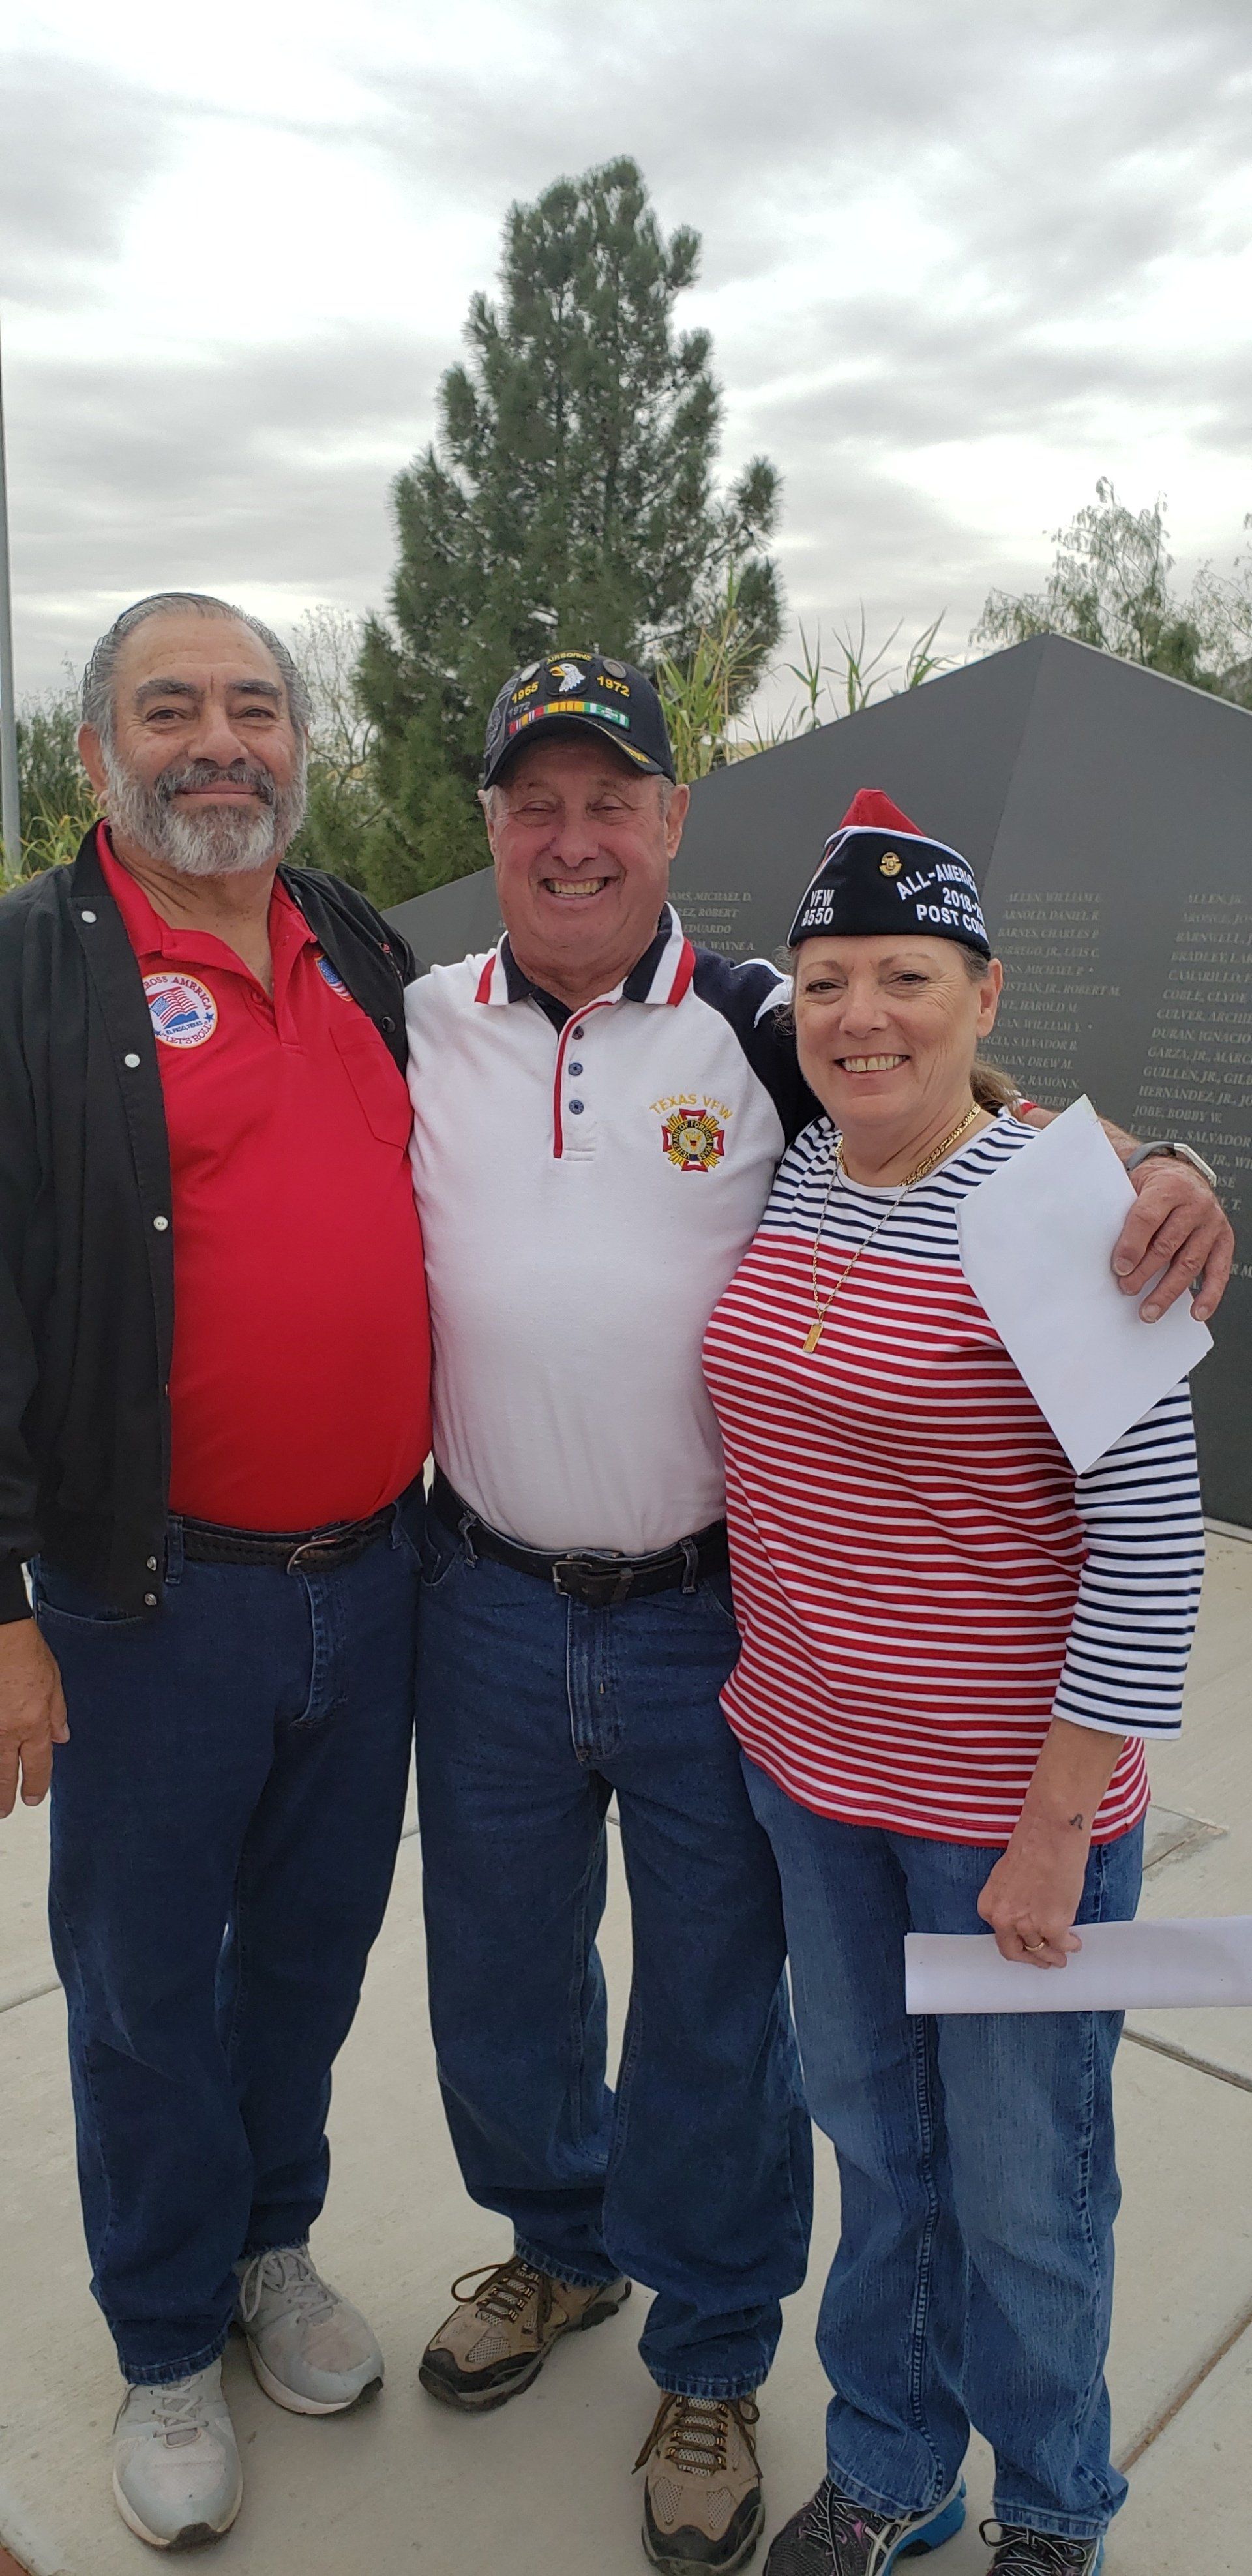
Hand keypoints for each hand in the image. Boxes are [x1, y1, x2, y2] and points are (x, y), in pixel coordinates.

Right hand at [0, 1618, 69, 1817]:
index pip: (37, 1764)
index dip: (35, 1784)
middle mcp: (6, 1730)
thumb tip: (62, 1737)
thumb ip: (57, 1713)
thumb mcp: (53, 1681)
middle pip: (5, 1773)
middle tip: (5, 1811)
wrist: (0, 1632)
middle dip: (5, 1795)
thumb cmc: (24, 1649)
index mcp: (33, 1722)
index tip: (33, 1798)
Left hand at [977, 1810, 1091, 1968]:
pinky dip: (1070, 1945)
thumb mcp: (1007, 1877)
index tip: (1026, 1947)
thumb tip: (1025, 1914)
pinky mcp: (1054, 1925)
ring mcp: (1029, 1925)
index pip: (1001, 1937)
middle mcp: (1004, 1920)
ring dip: (1053, 1956)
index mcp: (989, 1907)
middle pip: (1016, 1952)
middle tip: (1042, 1961)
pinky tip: (1074, 1942)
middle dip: (1031, 1959)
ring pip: (1042, 1951)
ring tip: (1062, 1955)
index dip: (1016, 1944)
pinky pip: (1063, 1944)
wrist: (1050, 1832)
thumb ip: (1011, 1900)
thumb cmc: (1031, 1844)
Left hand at [1113, 1157, 1232, 1322]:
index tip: (1119, 1267)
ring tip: (1149, 1310)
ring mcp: (1211, 1223)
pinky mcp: (1224, 1239)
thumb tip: (1099, 1242)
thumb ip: (1120, 1210)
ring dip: (1168, 1291)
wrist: (1181, 1174)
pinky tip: (1197, 1311)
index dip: (1132, 1245)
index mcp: (1169, 1187)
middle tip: (1127, 1289)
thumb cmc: (1153, 1184)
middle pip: (1167, 1244)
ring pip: (1189, 1262)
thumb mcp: (1133, 1185)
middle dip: (1145, 1272)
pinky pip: (1219, 1270)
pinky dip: (1210, 1294)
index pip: (1147, 1218)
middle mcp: (1195, 1204)